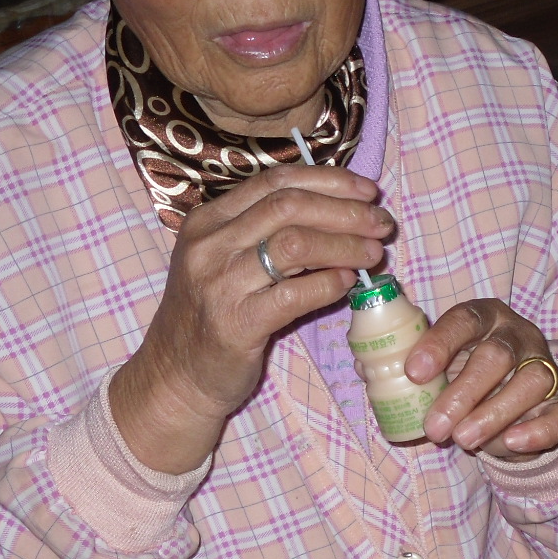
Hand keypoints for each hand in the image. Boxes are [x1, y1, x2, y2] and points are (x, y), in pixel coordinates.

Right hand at [113, 166, 393, 472]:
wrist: (176, 377)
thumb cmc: (213, 315)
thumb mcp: (228, 261)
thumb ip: (268, 234)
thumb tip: (343, 211)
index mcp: (209, 220)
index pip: (276, 182)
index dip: (328, 181)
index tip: (367, 190)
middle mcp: (209, 245)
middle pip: (289, 206)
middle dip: (344, 210)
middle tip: (381, 222)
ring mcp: (219, 283)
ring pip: (294, 244)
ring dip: (344, 245)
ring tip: (374, 253)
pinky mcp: (235, 323)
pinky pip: (293, 294)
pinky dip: (328, 284)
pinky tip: (348, 283)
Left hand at [403, 298, 557, 458]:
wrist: (511, 406)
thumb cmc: (464, 377)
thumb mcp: (439, 367)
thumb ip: (412, 369)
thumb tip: (370, 373)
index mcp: (485, 318)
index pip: (465, 319)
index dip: (439, 343)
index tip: (413, 373)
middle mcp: (518, 337)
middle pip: (497, 355)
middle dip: (464, 393)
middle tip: (436, 426)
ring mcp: (545, 368)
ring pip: (531, 383)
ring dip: (495, 414)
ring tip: (464, 440)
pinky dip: (538, 431)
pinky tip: (511, 442)